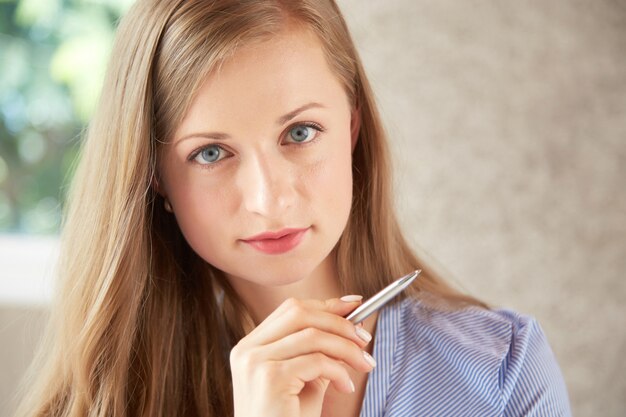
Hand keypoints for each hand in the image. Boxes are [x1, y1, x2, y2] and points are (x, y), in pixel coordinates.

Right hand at [229, 296, 375, 416]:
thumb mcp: (305, 380)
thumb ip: (320, 351)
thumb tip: (350, 323)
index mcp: (251, 346)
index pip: (291, 310)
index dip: (326, 305)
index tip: (356, 306)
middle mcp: (247, 349)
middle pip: (300, 313)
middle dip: (339, 322)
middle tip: (364, 339)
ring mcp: (255, 362)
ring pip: (312, 335)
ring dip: (347, 348)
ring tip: (365, 364)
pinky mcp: (270, 378)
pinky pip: (316, 361)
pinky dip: (339, 370)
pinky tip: (345, 386)